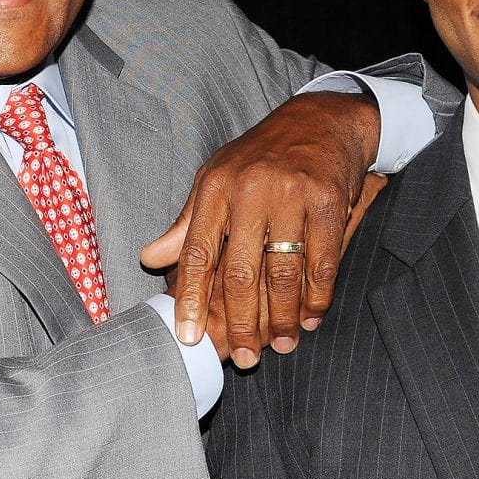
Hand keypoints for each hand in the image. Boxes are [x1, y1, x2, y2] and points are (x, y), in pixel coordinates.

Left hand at [140, 90, 380, 367]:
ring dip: (284, 317)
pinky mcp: (330, 201)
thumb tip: (148, 258)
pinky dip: (318, 296)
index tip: (189, 336)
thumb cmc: (260, 158)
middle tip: (245, 358)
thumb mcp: (216, 180)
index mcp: (215, 187)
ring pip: (284, 273)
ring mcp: (293, 195)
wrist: (322, 120)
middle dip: (242, 322)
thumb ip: (187, 224)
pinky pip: (323, 262)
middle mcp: (251, 190)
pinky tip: (313, 317)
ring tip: (283, 345)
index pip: (197, 253)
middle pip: (241, 272)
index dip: (191, 299)